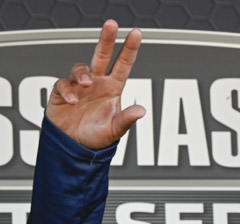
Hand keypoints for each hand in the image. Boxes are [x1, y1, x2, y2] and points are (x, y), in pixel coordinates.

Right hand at [47, 20, 144, 148]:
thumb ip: (126, 120)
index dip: (130, 49)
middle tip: (111, 24)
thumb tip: (141, 111)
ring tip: (85, 85)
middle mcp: (97, 83)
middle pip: (102, 55)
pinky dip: (67, 90)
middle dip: (107, 39)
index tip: (136, 33)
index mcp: (112, 89)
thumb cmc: (96, 137)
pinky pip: (63, 84)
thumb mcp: (114, 130)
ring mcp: (79, 87)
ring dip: (82, 74)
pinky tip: (72, 101)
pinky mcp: (62, 93)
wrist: (74, 147)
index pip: (123, 65)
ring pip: (80, 68)